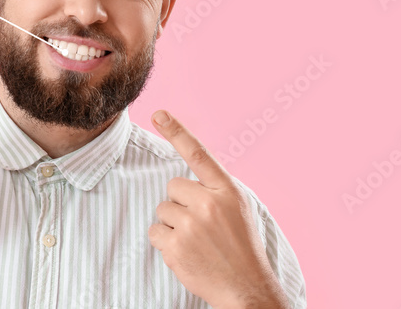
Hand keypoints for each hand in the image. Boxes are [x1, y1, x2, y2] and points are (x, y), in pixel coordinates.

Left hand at [148, 110, 288, 308]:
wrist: (245, 286)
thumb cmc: (242, 246)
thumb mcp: (238, 208)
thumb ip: (215, 190)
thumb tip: (185, 179)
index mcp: (227, 190)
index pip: (198, 154)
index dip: (177, 131)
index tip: (158, 113)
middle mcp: (208, 203)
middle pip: (173, 187)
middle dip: (181, 203)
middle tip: (200, 224)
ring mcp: (191, 225)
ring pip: (162, 210)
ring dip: (172, 224)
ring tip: (195, 241)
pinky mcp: (176, 246)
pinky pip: (155, 232)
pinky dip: (165, 243)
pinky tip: (186, 253)